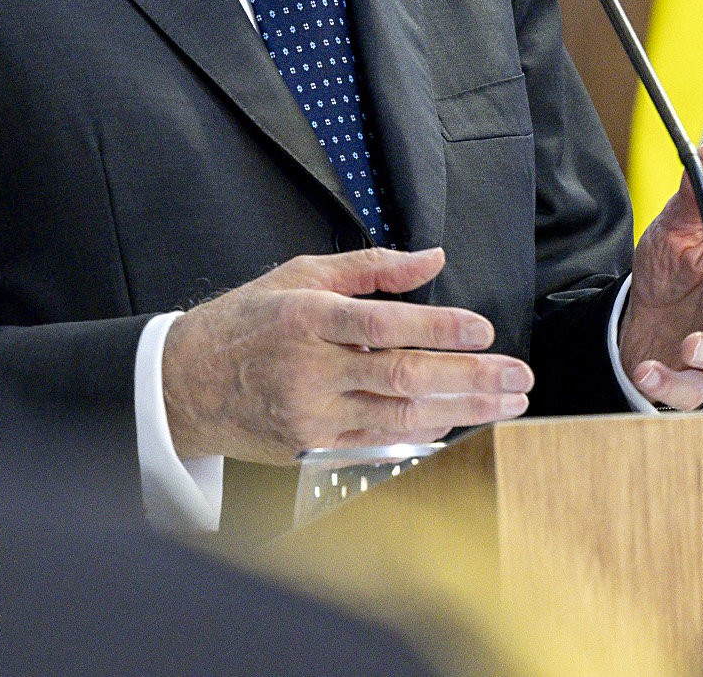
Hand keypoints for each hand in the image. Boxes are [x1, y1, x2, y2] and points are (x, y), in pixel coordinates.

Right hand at [161, 246, 531, 462]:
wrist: (184, 384)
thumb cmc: (246, 323)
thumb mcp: (300, 274)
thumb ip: (371, 267)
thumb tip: (432, 258)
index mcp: (307, 317)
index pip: (384, 325)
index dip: (438, 329)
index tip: (484, 330)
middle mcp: (309, 369)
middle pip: (403, 376)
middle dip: (470, 378)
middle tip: (518, 376)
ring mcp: (310, 414)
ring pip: (399, 416)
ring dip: (461, 410)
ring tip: (506, 402)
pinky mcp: (310, 445)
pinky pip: (378, 443)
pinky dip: (422, 433)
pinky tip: (457, 422)